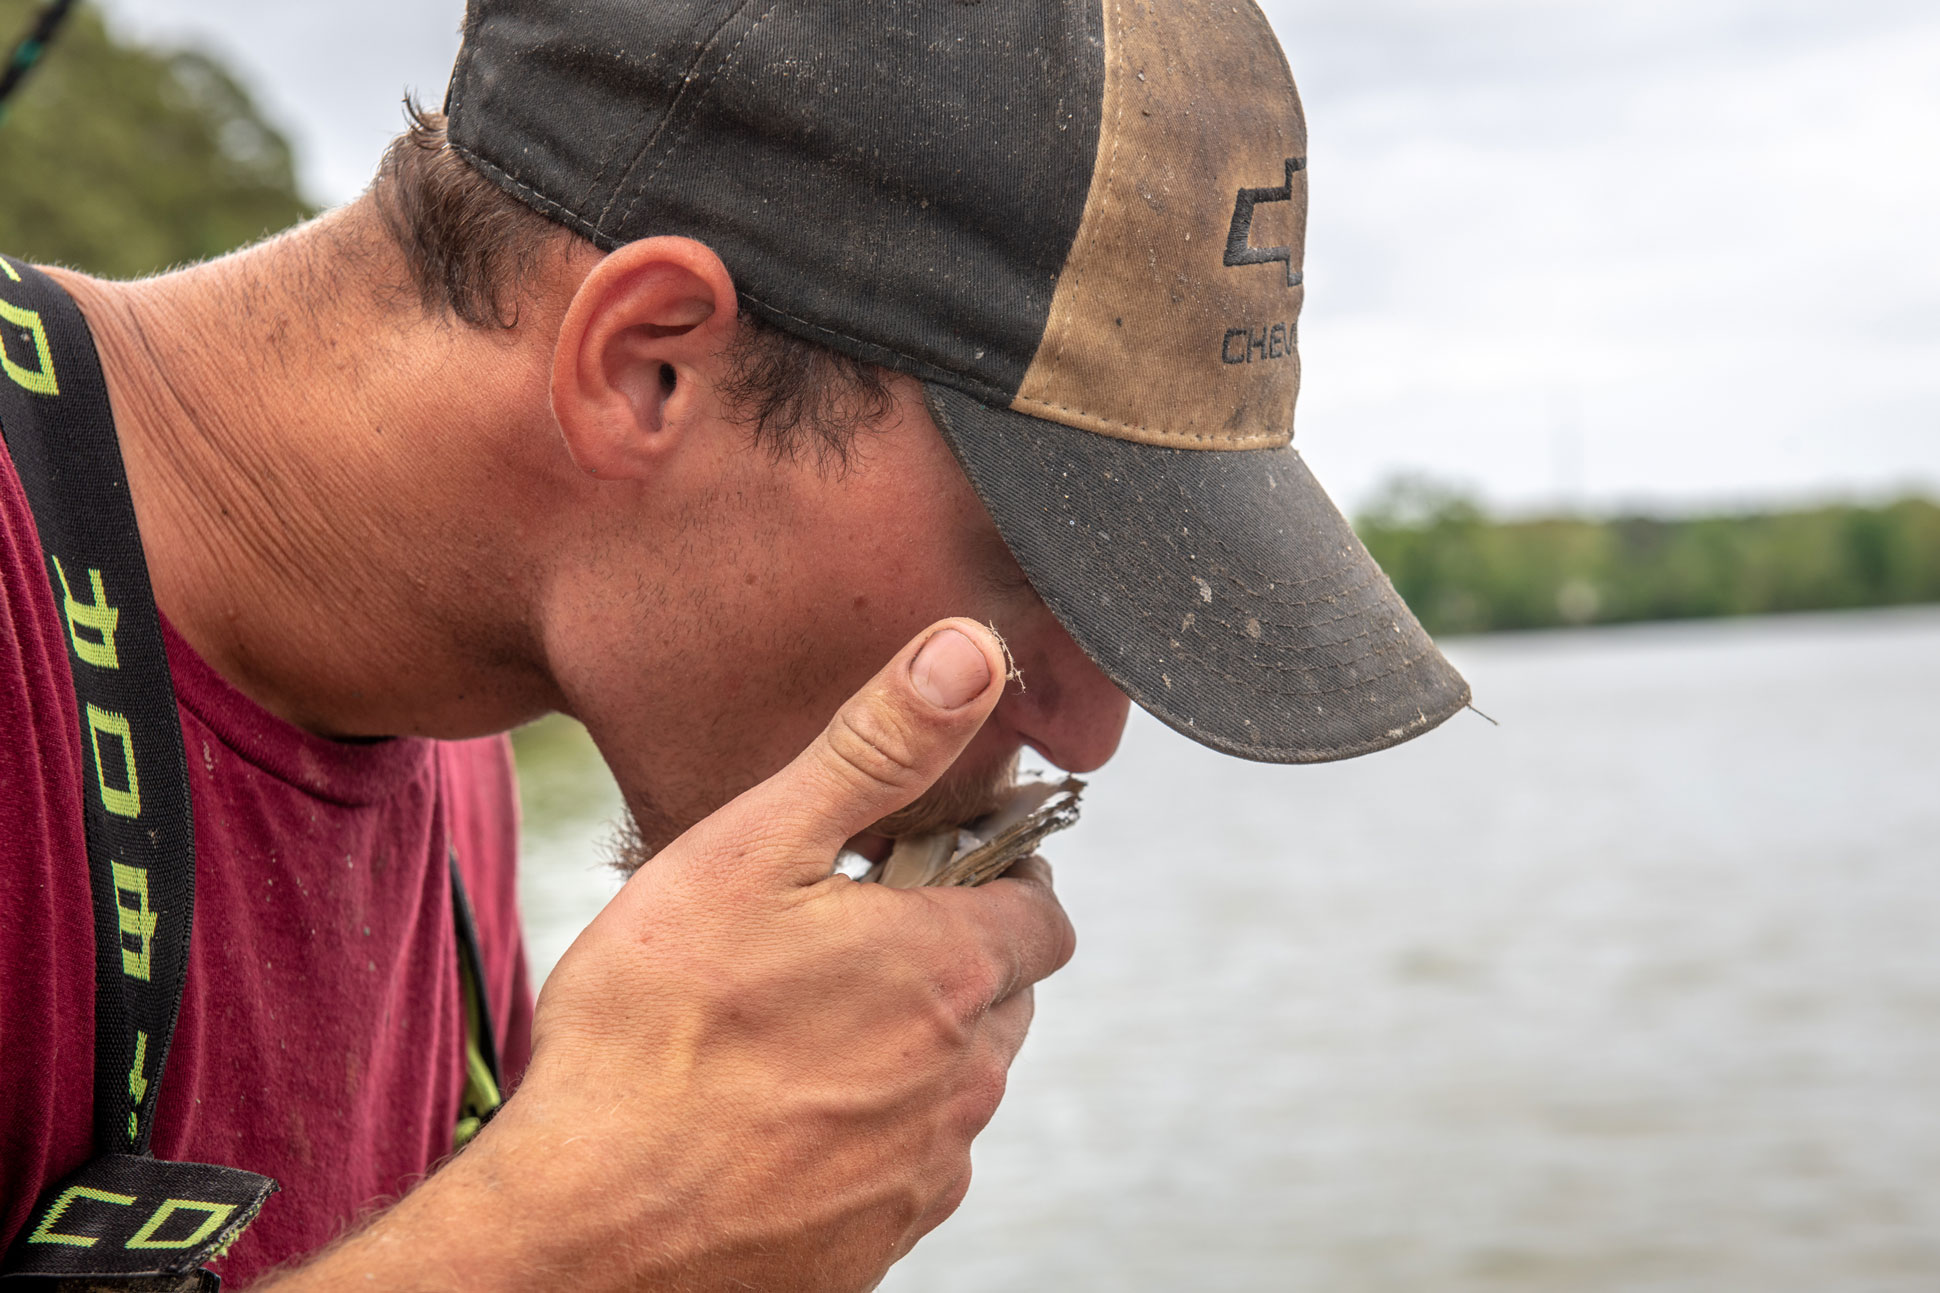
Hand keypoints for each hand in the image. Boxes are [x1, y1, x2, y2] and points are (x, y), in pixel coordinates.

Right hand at [260, 619, 1074, 1291]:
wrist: (584, 1233)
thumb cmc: (647, 1034)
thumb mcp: (751, 852)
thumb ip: (874, 750)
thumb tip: (970, 655)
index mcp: (948, 970)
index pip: (1042, 910)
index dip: (995, 877)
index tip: (925, 869)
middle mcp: (964, 1077)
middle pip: (1004, 994)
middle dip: (950, 956)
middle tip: (843, 939)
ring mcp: (926, 1168)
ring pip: (960, 1081)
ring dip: (912, 1044)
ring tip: (798, 1026)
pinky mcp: (882, 1239)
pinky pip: (911, 1162)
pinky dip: (872, 1128)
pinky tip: (779, 1110)